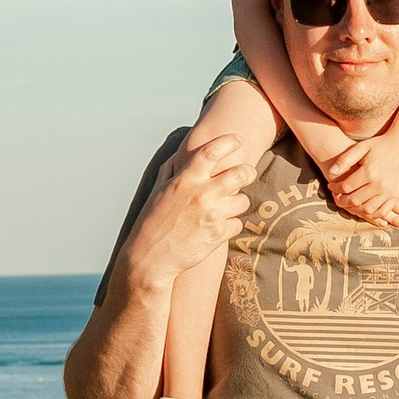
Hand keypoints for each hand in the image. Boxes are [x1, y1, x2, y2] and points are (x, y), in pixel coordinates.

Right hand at [124, 127, 254, 294]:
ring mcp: (212, 215)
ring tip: (226, 207)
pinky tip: (218, 227)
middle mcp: (201, 194)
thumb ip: (171, 169)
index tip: (238, 140)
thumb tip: (180, 152)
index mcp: (185, 179)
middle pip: (240, 173)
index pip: (212, 151)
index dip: (229, 142)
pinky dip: (231, 225)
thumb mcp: (158, 190)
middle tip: (248, 172)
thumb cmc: (152, 222)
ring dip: (238, 202)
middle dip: (248, 171)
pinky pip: (238, 223)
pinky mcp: (218, 235)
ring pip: (243, 200)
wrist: (150, 258)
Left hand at [323, 137, 398, 228]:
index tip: (330, 185)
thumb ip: (345, 160)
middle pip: (355, 201)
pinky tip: (363, 208)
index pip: (346, 187)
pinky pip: (382, 211)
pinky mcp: (396, 195)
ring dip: (355, 209)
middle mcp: (380, 184)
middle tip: (336, 197)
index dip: (335, 188)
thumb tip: (331, 173)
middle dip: (342, 201)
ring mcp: (389, 192)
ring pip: (367, 209)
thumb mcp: (360, 147)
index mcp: (369, 172)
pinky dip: (371, 214)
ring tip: (348, 203)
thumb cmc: (379, 145)